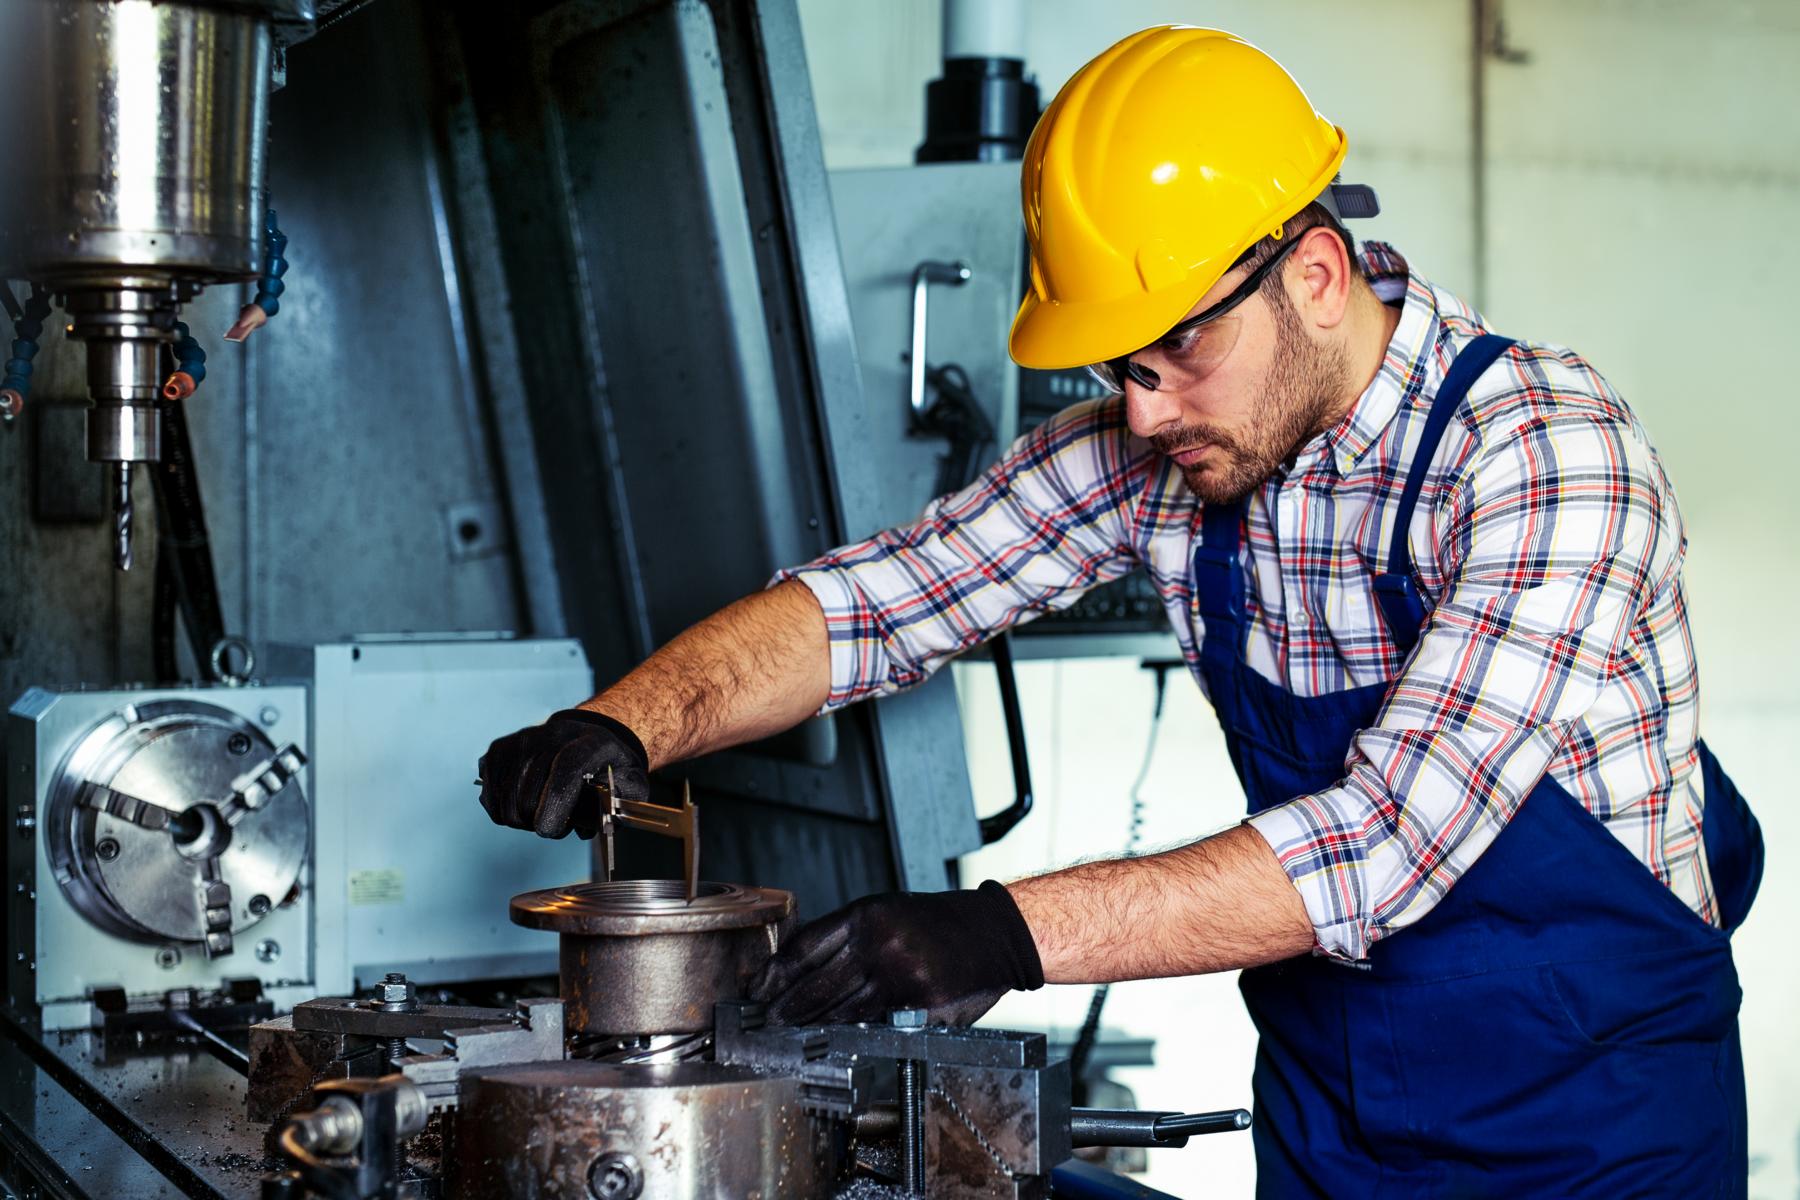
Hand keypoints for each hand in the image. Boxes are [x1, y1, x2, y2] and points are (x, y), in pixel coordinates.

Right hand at [477, 709, 648, 838]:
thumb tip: (586, 825)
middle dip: (542, 821)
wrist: (589, 734)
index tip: (550, 831)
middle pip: (529, 793)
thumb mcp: (631, 782)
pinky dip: (504, 810)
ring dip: (523, 819)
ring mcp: (521, 741)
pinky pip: (490, 797)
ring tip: (544, 811)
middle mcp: (552, 735)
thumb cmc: (609, 765)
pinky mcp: (499, 750)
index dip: (554, 806)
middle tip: (559, 821)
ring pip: (505, 800)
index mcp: (589, 742)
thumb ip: (617, 804)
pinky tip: (524, 802)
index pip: (564, 770)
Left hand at [748, 881, 1043, 1025]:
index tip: (759, 988)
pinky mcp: (919, 1002)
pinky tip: (836, 1035)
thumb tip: (803, 969)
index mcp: (867, 914)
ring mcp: (899, 974)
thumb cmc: (941, 924)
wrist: (995, 932)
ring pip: (842, 1010)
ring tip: (794, 1032)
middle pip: (817, 984)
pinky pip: (877, 1023)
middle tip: (768, 1021)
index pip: (806, 947)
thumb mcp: (890, 912)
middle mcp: (879, 941)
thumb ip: (850, 937)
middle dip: (787, 1007)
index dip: (777, 972)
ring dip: (814, 1025)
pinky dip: (854, 1031)